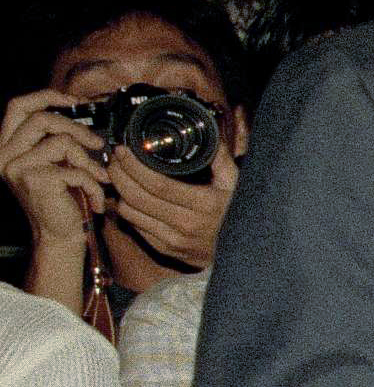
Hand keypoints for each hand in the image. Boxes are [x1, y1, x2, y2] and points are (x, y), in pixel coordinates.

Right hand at [0, 89, 107, 249]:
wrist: (59, 235)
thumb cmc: (62, 198)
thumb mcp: (55, 162)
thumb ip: (57, 138)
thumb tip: (80, 110)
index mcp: (8, 146)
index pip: (17, 107)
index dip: (45, 96)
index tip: (74, 99)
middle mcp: (5, 155)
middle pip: (42, 118)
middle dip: (76, 128)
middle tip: (97, 145)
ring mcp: (17, 167)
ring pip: (62, 142)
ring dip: (88, 161)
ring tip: (98, 178)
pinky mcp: (36, 180)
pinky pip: (76, 169)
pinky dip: (94, 184)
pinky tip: (98, 200)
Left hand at [103, 138, 237, 273]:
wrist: (246, 254)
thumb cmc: (240, 214)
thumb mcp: (236, 184)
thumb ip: (219, 158)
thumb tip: (206, 132)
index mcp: (205, 204)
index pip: (158, 184)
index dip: (134, 166)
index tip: (124, 151)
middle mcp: (187, 225)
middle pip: (138, 198)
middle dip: (119, 175)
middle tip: (115, 160)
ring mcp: (174, 240)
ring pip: (131, 213)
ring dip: (119, 192)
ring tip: (119, 176)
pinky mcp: (167, 250)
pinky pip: (136, 227)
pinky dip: (127, 209)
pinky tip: (129, 197)